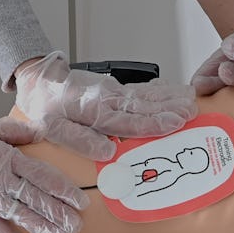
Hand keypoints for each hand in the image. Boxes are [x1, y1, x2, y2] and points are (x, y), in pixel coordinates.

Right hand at [0, 117, 87, 232]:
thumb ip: (18, 130)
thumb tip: (42, 129)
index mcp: (9, 158)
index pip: (43, 176)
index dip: (63, 190)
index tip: (80, 200)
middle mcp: (2, 179)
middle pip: (37, 198)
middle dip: (59, 213)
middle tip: (77, 225)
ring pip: (21, 215)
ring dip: (43, 228)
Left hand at [15, 52, 197, 160]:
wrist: (41, 80)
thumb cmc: (46, 107)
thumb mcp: (53, 129)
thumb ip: (80, 140)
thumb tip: (108, 152)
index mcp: (95, 112)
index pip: (130, 120)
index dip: (155, 123)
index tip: (175, 122)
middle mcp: (109, 99)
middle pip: (144, 105)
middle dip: (170, 109)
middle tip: (192, 112)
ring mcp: (113, 91)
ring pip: (146, 95)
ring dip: (169, 97)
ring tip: (189, 100)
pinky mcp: (114, 88)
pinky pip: (140, 89)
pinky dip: (158, 89)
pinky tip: (171, 89)